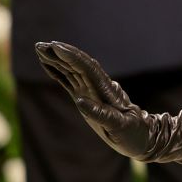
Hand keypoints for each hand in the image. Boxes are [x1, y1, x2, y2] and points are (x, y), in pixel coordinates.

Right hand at [35, 42, 155, 159]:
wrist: (141, 137)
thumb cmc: (133, 133)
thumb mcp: (120, 126)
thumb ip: (102, 114)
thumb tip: (80, 101)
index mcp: (106, 91)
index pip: (88, 69)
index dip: (72, 57)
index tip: (57, 48)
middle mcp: (98, 87)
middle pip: (78, 65)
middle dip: (60, 54)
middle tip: (41, 45)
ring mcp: (92, 91)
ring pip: (72, 71)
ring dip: (57, 60)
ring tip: (40, 49)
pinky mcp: (87, 97)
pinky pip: (70, 82)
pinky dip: (59, 73)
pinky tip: (48, 65)